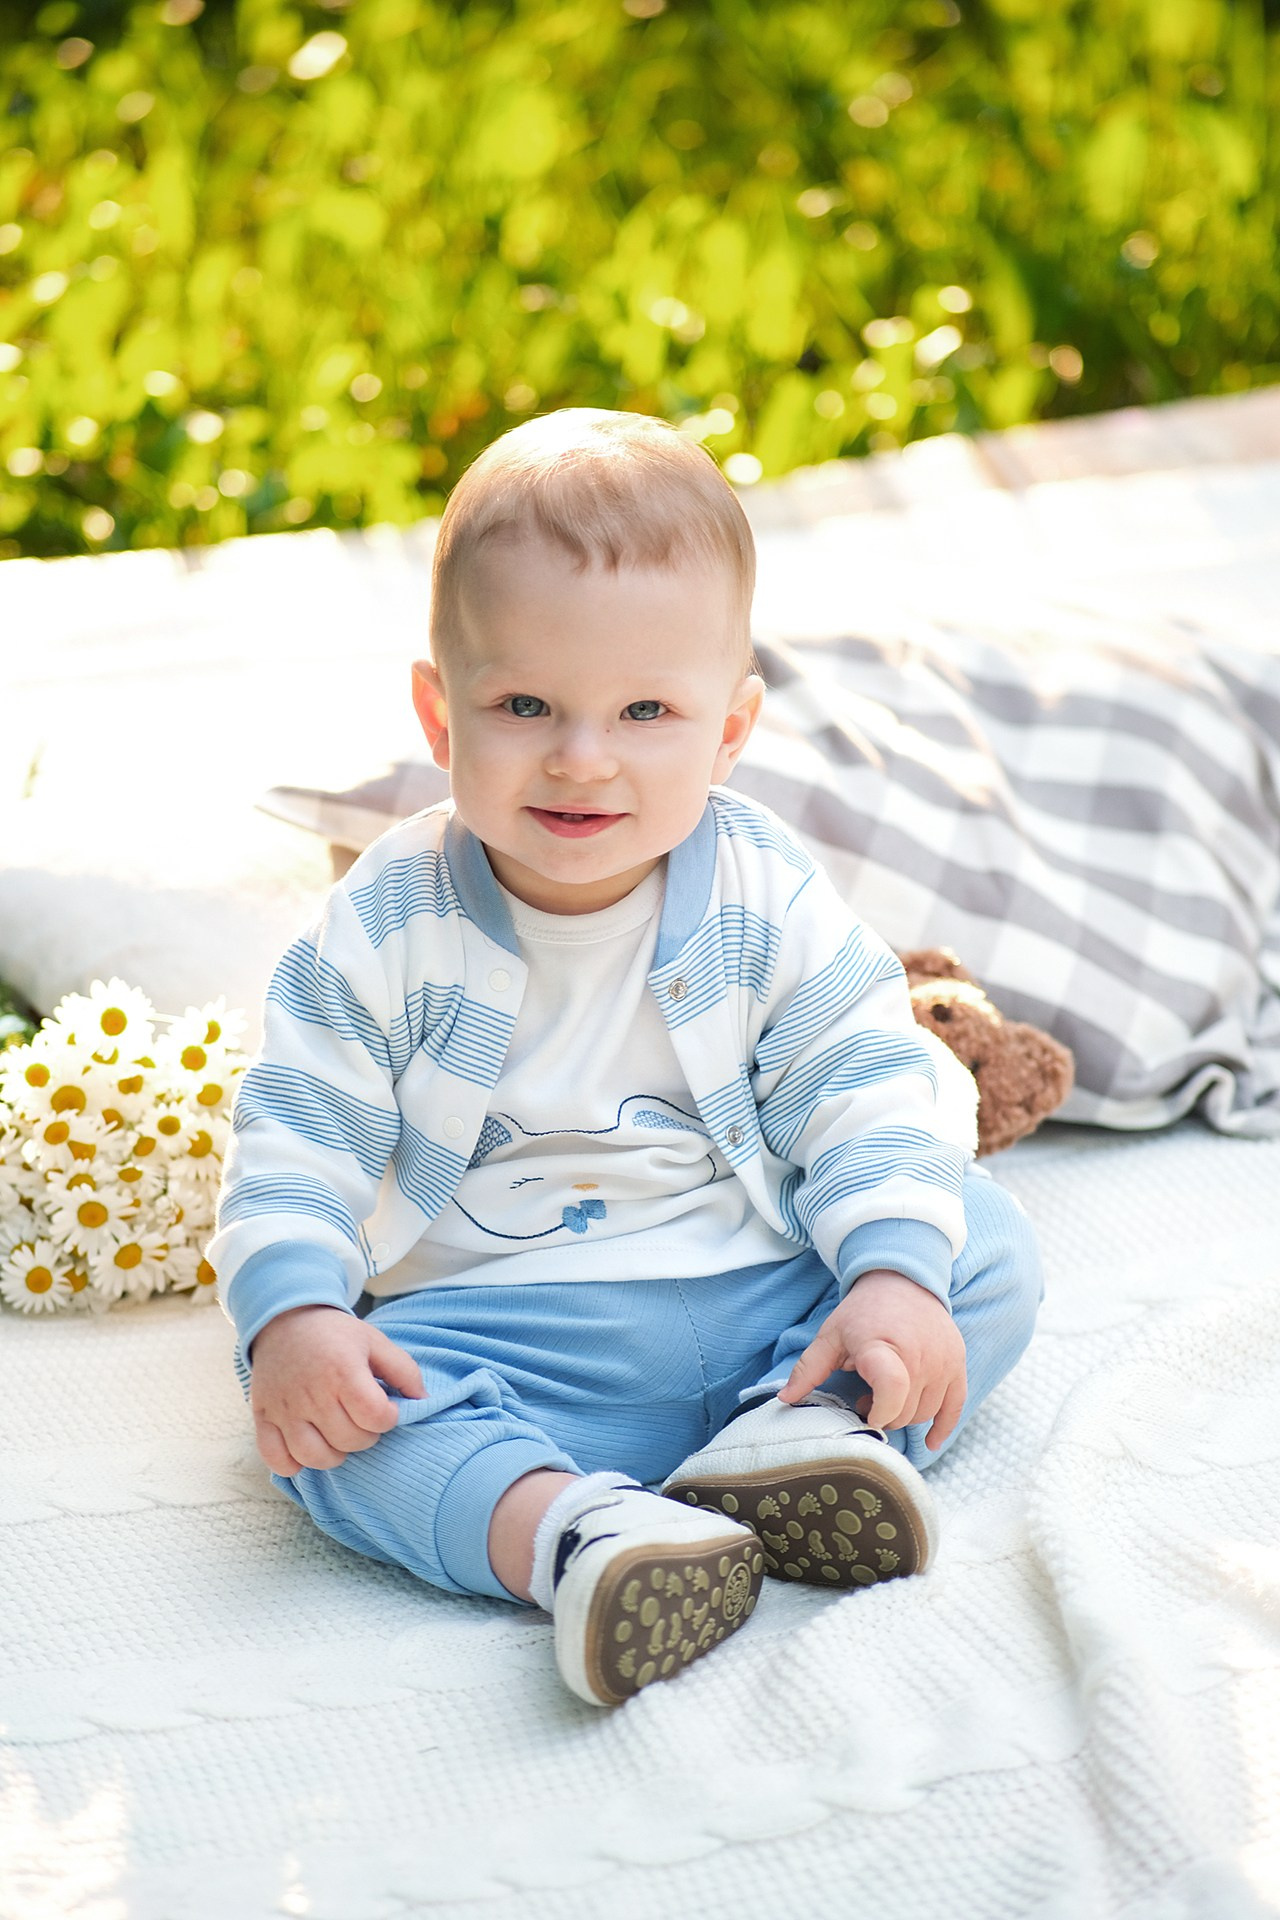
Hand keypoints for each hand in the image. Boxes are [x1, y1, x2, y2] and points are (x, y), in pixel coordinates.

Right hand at [249, 1305, 425, 1475]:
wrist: (285, 1321)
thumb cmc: (334, 1335)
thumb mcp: (375, 1341)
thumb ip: (404, 1370)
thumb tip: (423, 1401)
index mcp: (342, 1371)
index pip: (375, 1417)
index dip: (388, 1418)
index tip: (385, 1408)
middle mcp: (311, 1393)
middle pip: (349, 1441)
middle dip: (365, 1435)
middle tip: (361, 1418)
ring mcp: (284, 1409)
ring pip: (315, 1457)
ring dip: (334, 1453)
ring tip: (337, 1433)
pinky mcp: (263, 1418)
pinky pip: (277, 1460)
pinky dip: (293, 1463)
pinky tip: (308, 1445)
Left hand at [778, 1269, 966, 1451]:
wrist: (903, 1280)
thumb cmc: (863, 1311)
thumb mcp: (831, 1334)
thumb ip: (808, 1368)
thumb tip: (784, 1399)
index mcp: (883, 1346)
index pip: (892, 1390)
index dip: (879, 1412)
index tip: (865, 1412)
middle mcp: (919, 1355)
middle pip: (905, 1411)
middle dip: (883, 1415)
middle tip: (866, 1399)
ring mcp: (943, 1361)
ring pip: (926, 1412)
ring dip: (905, 1415)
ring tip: (886, 1397)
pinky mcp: (957, 1364)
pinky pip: (955, 1407)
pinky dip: (942, 1426)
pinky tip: (930, 1440)